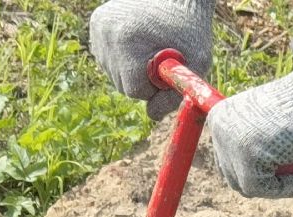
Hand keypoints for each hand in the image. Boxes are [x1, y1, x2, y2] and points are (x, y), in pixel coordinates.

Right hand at [89, 0, 213, 120]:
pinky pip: (108, 59)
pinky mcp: (96, 24)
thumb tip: (153, 116)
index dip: (154, 85)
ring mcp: (99, 27)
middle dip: (143, 78)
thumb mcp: (196, 62)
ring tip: (150, 43)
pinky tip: (137, 40)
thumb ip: (176, 94)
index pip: (134, 89)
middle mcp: (106, 32)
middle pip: (122, 84)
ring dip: (133, 68)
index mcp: (127, 41)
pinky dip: (124, 57)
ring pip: (114, 73)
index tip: (166, 69)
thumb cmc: (191, 28)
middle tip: (160, 56)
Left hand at [207, 67, 292, 197]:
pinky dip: (285, 189)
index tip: (281, 174)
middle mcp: (220, 130)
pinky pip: (261, 189)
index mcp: (220, 118)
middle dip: (266, 182)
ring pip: (248, 186)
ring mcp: (231, 143)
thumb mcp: (268, 125)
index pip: (228, 162)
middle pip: (235, 178)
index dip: (257, 173)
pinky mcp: (247, 157)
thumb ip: (252, 145)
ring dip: (278, 186)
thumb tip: (244, 182)